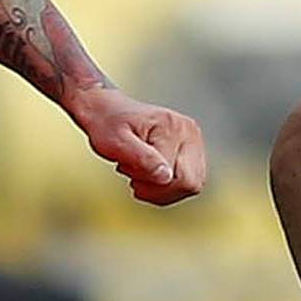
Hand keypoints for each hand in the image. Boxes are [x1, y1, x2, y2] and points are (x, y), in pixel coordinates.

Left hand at [71, 87, 207, 205]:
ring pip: (191, 185)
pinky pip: (188, 182)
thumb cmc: (107, 125)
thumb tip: (165, 177)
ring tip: (140, 172)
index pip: (177, 177)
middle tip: (134, 176)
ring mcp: (193, 141)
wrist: (106, 112)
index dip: (151, 184)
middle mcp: (189, 132)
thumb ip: (142, 159)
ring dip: (162, 189)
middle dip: (159, 188)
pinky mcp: (192, 150)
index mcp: (173, 127)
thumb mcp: (116, 142)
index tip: (127, 170)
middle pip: (190, 183)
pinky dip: (167, 186)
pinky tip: (150, 175)